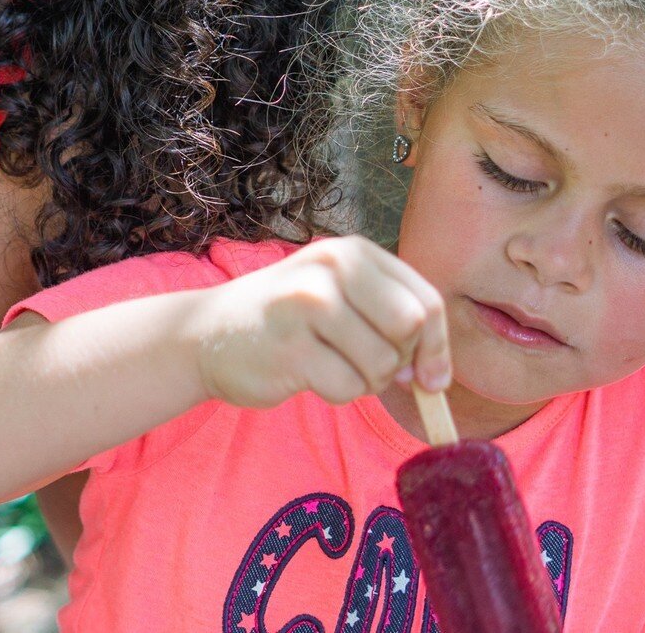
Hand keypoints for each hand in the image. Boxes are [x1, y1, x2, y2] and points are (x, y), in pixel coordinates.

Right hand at [186, 236, 450, 408]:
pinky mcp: (290, 346)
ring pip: (381, 364)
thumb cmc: (287, 319)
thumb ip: (391, 319)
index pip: (425, 300)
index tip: (431, 375)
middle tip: (367, 363)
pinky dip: (337, 393)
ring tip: (332, 365)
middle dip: (399, 360)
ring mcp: (307, 304)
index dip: (438, 345)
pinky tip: (309, 375)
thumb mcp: (341, 296)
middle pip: (410, 328)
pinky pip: (347, 388)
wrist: (207, 332)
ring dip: (366, 381)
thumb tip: (437, 376)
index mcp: (352, 252)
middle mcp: (331, 268)